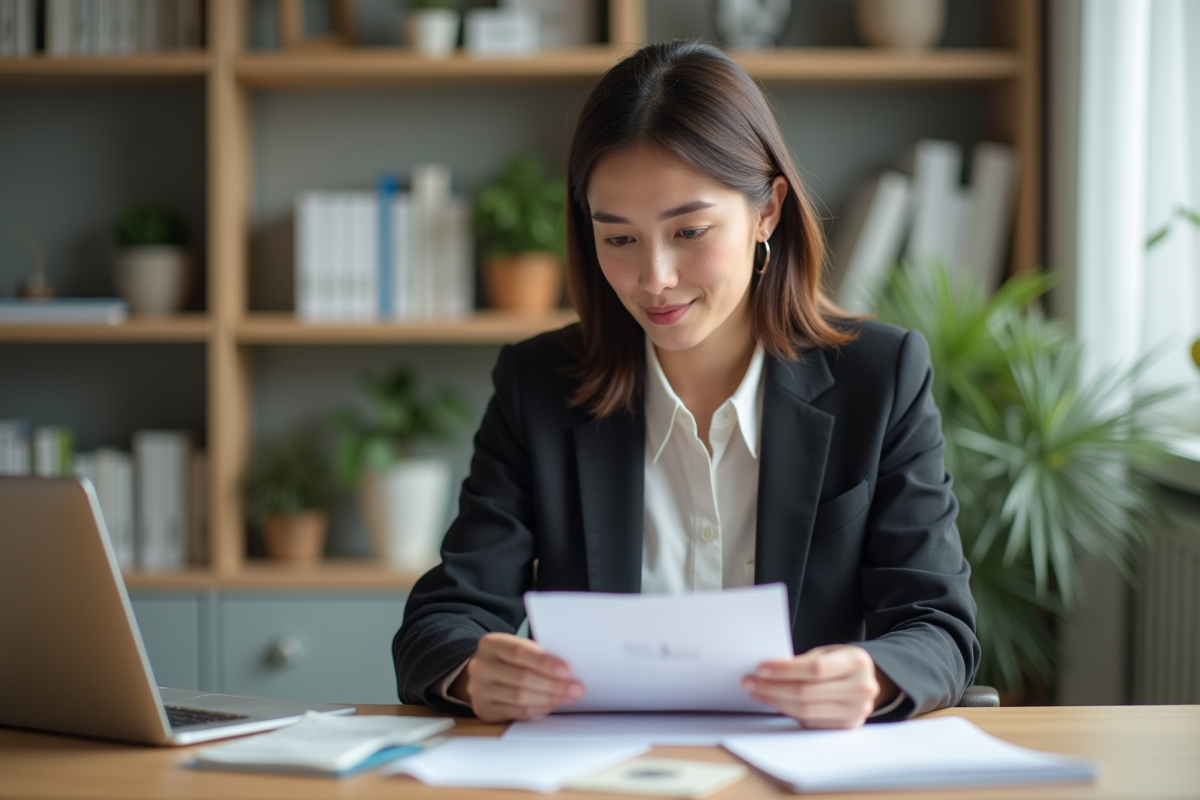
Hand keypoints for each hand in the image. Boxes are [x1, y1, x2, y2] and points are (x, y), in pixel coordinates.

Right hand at [450, 632, 584, 722]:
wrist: (481, 673)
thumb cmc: (507, 659)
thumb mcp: (516, 647)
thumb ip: (536, 654)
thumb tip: (567, 670)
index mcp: (490, 644)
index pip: (518, 652)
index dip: (544, 662)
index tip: (567, 669)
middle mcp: (481, 666)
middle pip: (522, 677)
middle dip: (553, 684)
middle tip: (576, 688)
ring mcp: (479, 690)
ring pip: (520, 697)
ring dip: (549, 698)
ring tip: (568, 697)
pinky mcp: (484, 710)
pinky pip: (516, 712)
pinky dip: (537, 709)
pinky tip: (551, 704)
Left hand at [741, 644, 896, 728]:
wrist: (869, 681)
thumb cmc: (841, 663)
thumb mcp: (828, 652)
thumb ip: (804, 661)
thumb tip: (767, 670)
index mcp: (856, 663)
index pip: (814, 669)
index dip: (785, 670)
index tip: (760, 669)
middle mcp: (861, 689)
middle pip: (806, 693)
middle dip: (772, 687)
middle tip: (750, 682)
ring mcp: (856, 711)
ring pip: (805, 710)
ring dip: (775, 701)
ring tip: (757, 692)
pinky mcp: (846, 727)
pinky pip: (810, 722)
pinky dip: (788, 712)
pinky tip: (774, 702)